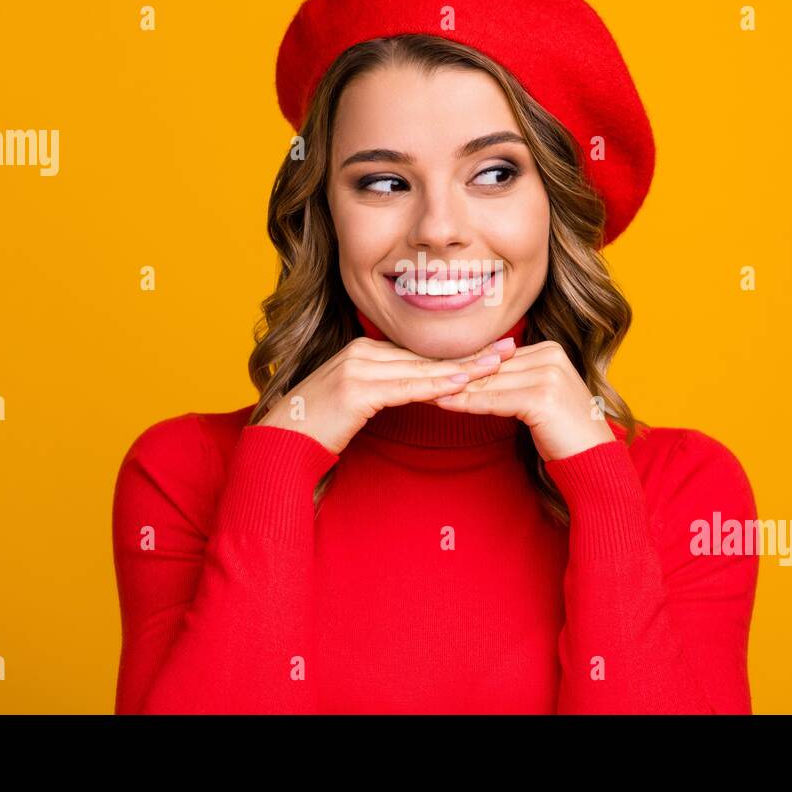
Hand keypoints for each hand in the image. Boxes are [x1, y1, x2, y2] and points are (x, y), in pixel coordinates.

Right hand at [254, 333, 518, 454]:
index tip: (493, 348)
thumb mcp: (357, 400)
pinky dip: (435, 386)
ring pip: (421, 368)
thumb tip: (420, 388)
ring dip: (462, 368)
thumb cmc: (320, 428)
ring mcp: (357, 368)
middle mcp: (361, 352)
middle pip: (426, 355)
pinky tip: (461, 384)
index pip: (421, 352)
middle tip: (509, 348)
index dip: (458, 352)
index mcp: (363, 350)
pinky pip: (404, 387)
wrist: (282, 443)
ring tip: (497, 364)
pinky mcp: (355, 389)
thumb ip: (385, 388)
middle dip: (469, 353)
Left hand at [431, 340, 615, 461]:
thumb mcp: (536, 397)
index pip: (497, 356)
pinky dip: (467, 402)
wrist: (593, 459)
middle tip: (422, 379)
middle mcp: (551, 355)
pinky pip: (494, 399)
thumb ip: (511, 379)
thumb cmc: (562, 432)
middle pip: (492, 367)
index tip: (435, 370)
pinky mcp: (542, 396)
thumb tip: (469, 372)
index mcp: (550, 349)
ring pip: (489, 381)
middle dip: (457, 375)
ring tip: (426, 390)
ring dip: (456, 388)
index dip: (466, 366)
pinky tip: (444, 403)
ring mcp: (548, 374)